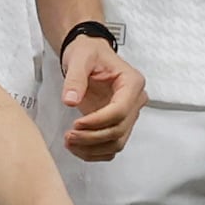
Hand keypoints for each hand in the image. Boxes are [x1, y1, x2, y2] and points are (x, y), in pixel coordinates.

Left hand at [56, 30, 145, 161]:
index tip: (77, 124)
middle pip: (119, 130)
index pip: (121, 110)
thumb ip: (74, 79)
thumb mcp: (79, 59)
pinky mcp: (118, 124)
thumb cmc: (89, 53)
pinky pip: (111, 146)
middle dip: (92, 137)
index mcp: (132, 82)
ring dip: (93, 148)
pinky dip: (95, 152)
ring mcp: (128, 114)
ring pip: (117, 143)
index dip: (98, 121)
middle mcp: (135, 100)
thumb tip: (70, 100)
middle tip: (69, 136)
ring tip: (69, 141)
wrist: (89, 55)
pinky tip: (77, 147)